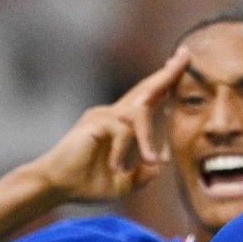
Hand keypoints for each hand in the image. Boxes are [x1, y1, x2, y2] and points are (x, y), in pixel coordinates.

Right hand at [26, 46, 190, 202]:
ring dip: (147, 139)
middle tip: (185, 55)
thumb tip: (163, 162)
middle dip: (167, 74)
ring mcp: (103, 115)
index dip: (164, 84)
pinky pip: (122, 130)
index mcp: (121, 125)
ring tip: (152, 162)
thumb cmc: (87, 184)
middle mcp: (112, 114)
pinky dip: (123, 149)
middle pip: (145, 89)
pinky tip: (115, 165)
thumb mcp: (125, 182)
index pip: (147, 100)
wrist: (58, 186)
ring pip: (138, 115)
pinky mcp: (94, 122)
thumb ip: (145, 173)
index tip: (181, 65)